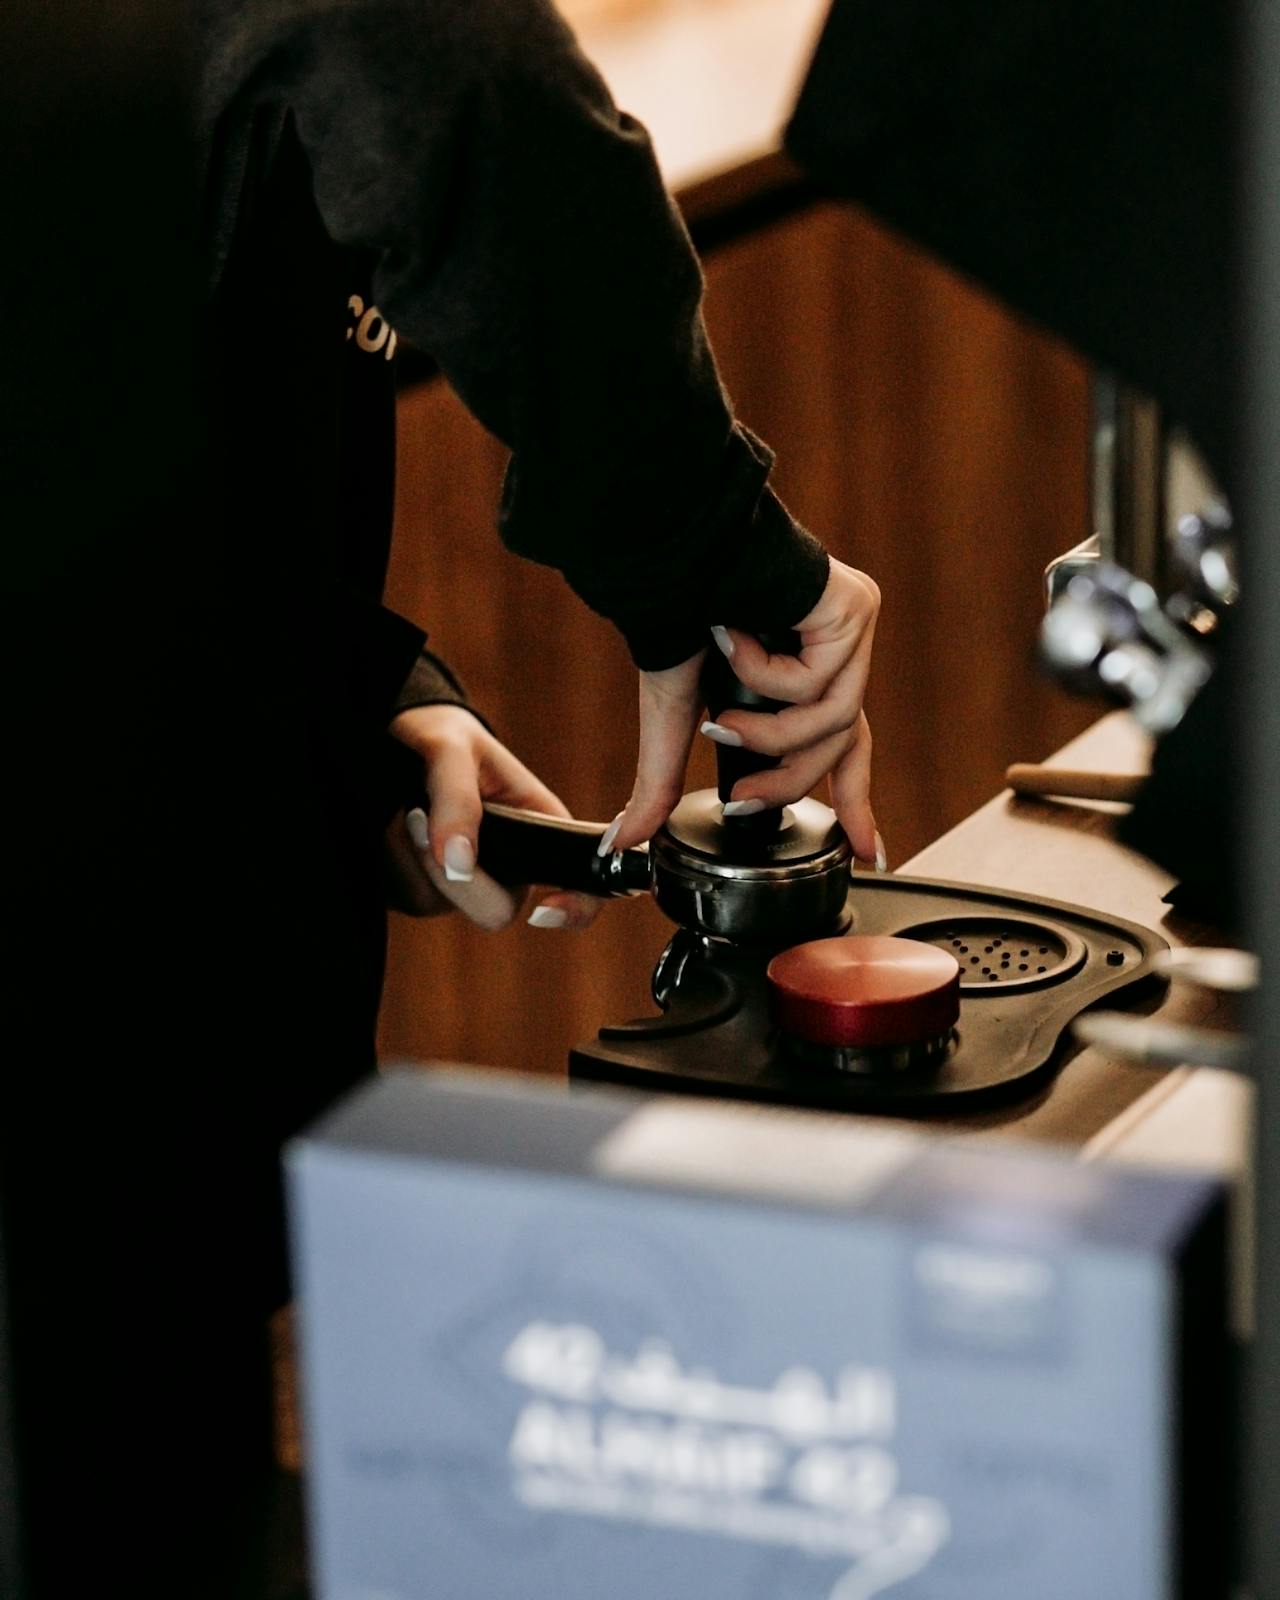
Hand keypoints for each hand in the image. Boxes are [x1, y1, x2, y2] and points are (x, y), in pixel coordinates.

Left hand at [388, 704, 598, 930]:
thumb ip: (458, 801)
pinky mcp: (427, 890)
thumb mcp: (452, 748)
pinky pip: (410, 898)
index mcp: (544, 830)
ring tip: (403, 810)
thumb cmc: (442, 734)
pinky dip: (393, 865)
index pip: (582, 885)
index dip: (576, 908)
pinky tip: (391, 829)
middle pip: (495, 912)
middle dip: (451, 873)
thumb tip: (459, 864)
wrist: (398, 733)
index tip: (542, 911)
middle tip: (415, 818)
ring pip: (442, 904)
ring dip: (411, 859)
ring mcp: (468, 884)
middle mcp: (511, 867)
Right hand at [603, 559, 882, 865]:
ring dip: (769, 736)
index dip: (857, 803)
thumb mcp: (672, 718)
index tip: (870, 854)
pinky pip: (817, 678)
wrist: (673, 558)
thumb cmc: (674, 619)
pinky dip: (764, 673)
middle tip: (742, 801)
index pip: (847, 750)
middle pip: (841, 745)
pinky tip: (732, 638)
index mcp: (809, 677)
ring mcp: (850, 630)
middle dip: (788, 785)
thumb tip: (625, 841)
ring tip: (722, 720)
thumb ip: (661, 784)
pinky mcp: (853, 608)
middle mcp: (838, 654)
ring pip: (832, 720)